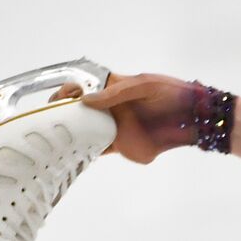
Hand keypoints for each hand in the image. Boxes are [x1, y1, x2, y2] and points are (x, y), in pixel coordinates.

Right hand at [50, 71, 205, 164]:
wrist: (193, 118)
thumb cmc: (170, 94)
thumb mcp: (143, 85)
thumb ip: (114, 93)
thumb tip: (85, 101)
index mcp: (111, 89)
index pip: (81, 88)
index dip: (67, 93)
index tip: (60, 99)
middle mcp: (108, 108)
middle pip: (77, 112)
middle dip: (60, 115)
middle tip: (47, 121)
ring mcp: (114, 128)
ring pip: (84, 132)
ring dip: (68, 136)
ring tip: (50, 140)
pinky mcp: (123, 146)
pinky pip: (98, 149)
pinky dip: (84, 152)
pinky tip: (69, 154)